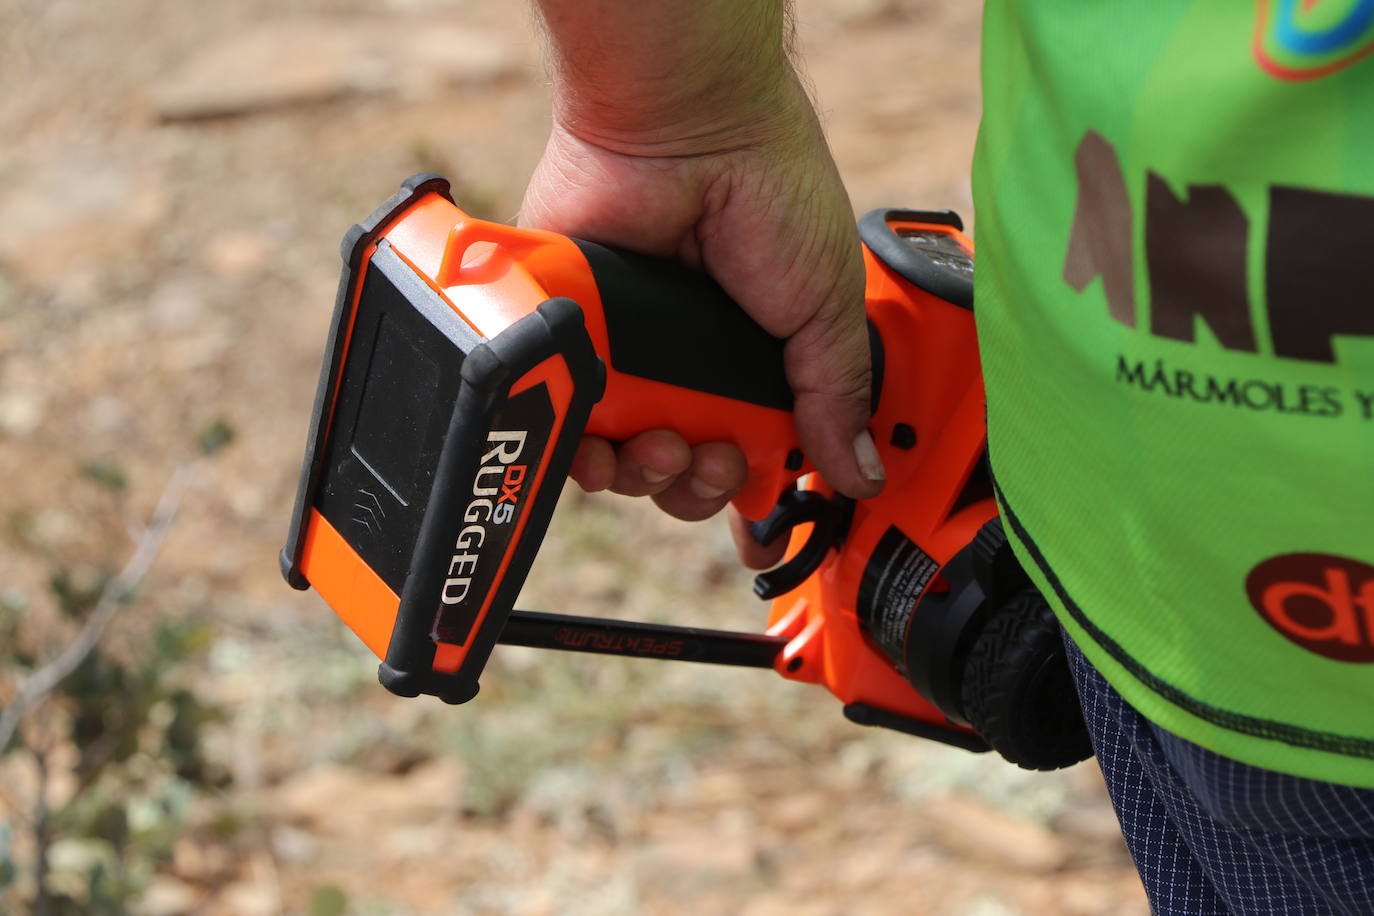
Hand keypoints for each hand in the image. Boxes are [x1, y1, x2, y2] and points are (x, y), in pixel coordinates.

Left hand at [520, 60, 882, 566]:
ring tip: (661, 443)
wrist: (686, 132)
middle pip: (685, 472)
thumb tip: (861, 470)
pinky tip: (606, 442)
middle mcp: (689, 365)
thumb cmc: (769, 195)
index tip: (754, 526)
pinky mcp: (576, 341)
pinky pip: (569, 425)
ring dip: (647, 474)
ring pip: (626, 462)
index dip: (748, 492)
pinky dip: (585, 450)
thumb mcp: (826, 308)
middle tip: (712, 458)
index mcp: (753, 362)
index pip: (751, 454)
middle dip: (699, 486)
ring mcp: (630, 356)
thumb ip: (837, 396)